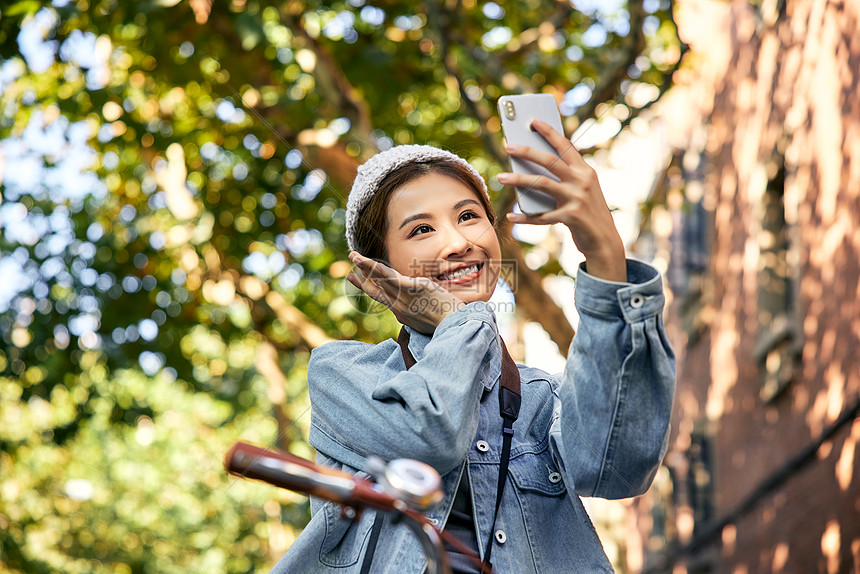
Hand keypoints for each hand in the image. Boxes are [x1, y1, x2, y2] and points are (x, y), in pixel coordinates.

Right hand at [346, 252, 465, 333]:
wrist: (455, 326)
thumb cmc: (446, 324)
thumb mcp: (425, 320)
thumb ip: (415, 313)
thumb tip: (412, 311)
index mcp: (401, 312)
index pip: (381, 296)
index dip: (367, 286)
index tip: (356, 278)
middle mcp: (398, 306)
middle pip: (375, 288)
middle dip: (361, 277)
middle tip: (350, 265)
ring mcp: (404, 297)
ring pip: (380, 279)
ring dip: (365, 266)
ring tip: (353, 256)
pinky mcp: (412, 288)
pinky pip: (390, 276)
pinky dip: (375, 268)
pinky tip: (368, 261)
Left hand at [498, 118, 626, 281]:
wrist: (605, 241)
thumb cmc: (588, 213)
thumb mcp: (582, 190)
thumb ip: (564, 179)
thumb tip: (531, 169)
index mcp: (585, 171)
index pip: (566, 146)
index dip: (550, 132)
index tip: (534, 121)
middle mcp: (582, 181)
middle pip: (550, 161)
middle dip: (527, 151)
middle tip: (508, 146)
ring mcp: (577, 198)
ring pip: (541, 184)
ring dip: (518, 179)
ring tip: (500, 177)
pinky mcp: (571, 217)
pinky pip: (542, 216)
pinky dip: (525, 217)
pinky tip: (511, 216)